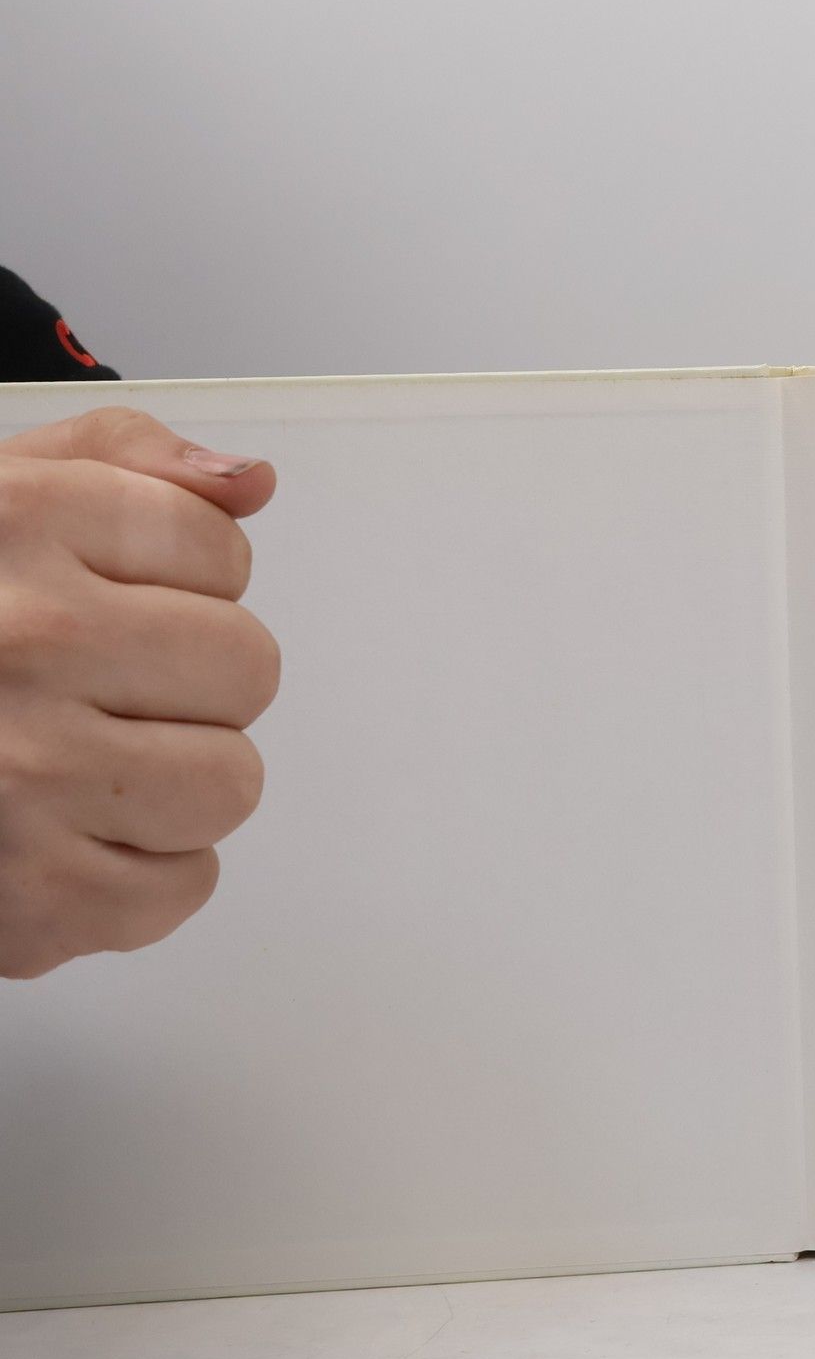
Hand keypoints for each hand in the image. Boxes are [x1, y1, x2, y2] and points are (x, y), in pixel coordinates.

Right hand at [0, 406, 279, 978]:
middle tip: (101, 692)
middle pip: (247, 669)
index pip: (223, 553)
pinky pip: (183, 887)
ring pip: (230, 782)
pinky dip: (142, 876)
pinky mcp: (28, 897)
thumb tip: (247, 482)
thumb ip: (126, 462)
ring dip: (176, 782)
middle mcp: (28, 639)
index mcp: (22, 524)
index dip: (183, 583)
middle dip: (191, 683)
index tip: (113, 600)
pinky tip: (66, 838)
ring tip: (84, 765)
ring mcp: (25, 774)